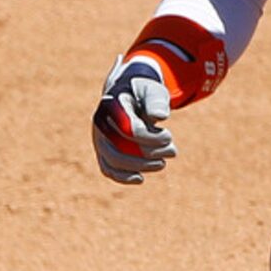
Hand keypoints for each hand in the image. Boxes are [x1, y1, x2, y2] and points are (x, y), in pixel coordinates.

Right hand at [92, 54, 176, 184]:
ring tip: (162, 163)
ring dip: (140, 167)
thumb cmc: (144, 93)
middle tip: (172, 151)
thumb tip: (160, 116)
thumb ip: (156, 101)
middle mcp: (100, 122)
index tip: (169, 136)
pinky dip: (123, 177)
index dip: (152, 138)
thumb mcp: (153, 90)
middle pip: (120, 148)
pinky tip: (140, 179)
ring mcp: (98, 138)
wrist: (128, 94)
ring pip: (113, 161)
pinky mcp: (102, 150)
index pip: (130, 129)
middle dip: (149, 154)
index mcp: (112, 105)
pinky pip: (107, 168)